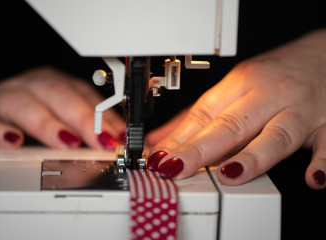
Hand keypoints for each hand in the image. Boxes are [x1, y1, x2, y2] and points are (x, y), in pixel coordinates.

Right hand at [0, 67, 124, 148]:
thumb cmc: (34, 115)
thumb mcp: (65, 116)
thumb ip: (91, 126)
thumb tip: (119, 139)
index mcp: (57, 85)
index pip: (85, 96)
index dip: (104, 116)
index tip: (120, 137)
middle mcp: (33, 87)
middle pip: (59, 95)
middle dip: (84, 119)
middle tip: (101, 140)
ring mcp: (5, 100)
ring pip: (25, 104)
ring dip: (48, 124)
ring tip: (67, 141)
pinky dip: (0, 132)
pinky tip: (13, 141)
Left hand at [146, 29, 325, 189]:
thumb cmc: (276, 75)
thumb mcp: (234, 87)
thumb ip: (196, 117)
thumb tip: (160, 141)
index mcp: (241, 83)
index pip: (205, 113)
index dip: (180, 137)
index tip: (159, 157)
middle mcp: (269, 94)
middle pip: (232, 123)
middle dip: (201, 148)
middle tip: (176, 167)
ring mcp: (300, 108)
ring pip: (275, 134)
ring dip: (252, 156)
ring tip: (229, 175)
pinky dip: (322, 161)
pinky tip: (312, 178)